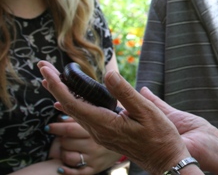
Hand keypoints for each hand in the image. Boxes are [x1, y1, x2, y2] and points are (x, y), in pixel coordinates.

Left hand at [38, 60, 194, 174]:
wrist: (166, 160)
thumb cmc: (160, 136)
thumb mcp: (146, 111)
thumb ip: (125, 93)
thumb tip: (108, 74)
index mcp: (105, 124)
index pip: (72, 103)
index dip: (57, 85)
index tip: (46, 69)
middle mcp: (98, 131)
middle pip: (68, 106)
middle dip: (54, 86)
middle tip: (42, 67)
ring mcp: (102, 135)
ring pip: (75, 112)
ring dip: (62, 94)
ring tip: (52, 79)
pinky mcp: (107, 135)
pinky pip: (85, 117)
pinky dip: (74, 103)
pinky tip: (73, 98)